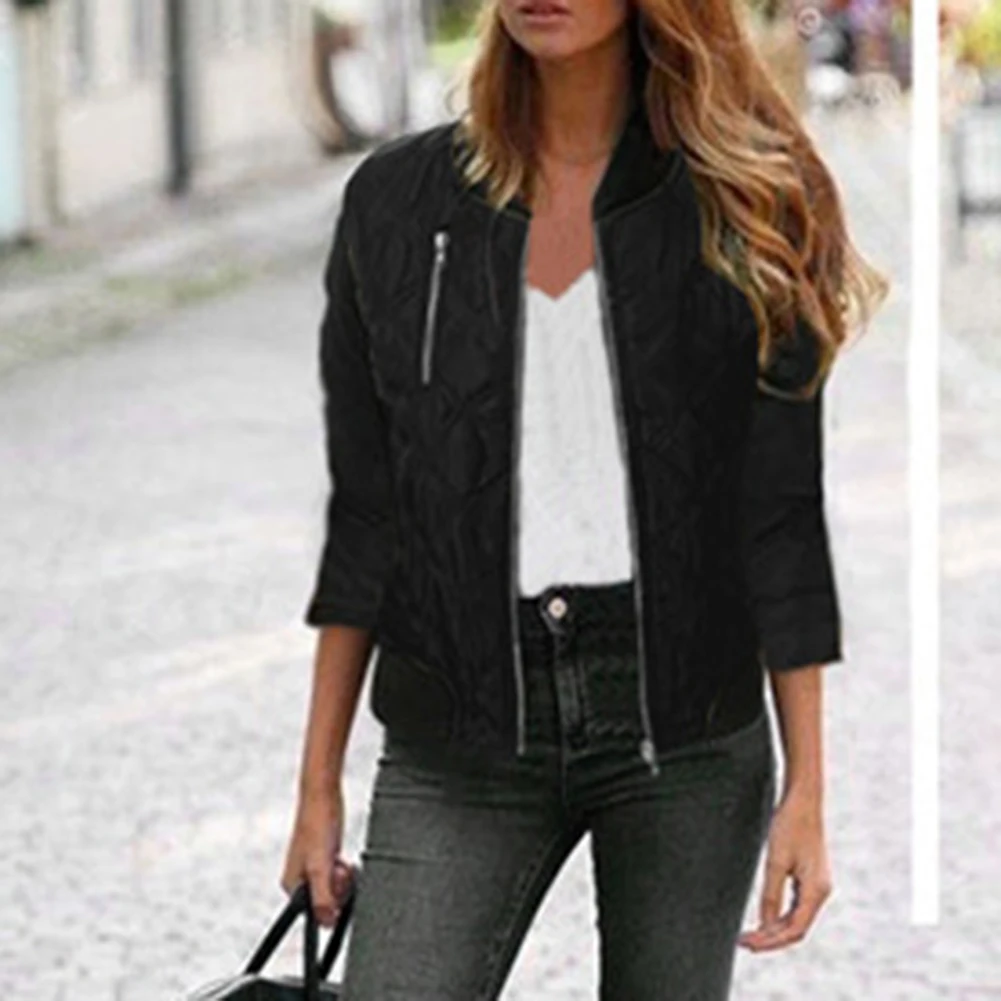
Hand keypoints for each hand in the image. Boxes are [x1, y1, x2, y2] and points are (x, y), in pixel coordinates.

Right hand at [280, 781, 355, 927]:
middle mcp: (302, 881)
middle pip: (328, 903)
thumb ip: (323, 897)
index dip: (330, 907)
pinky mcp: (326, 861)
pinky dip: (346, 872)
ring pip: (336, 891)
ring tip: (339, 860)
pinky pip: (340, 878)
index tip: (337, 887)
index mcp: (292, 885)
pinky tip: (344, 860)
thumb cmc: (317, 825)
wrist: (323, 796)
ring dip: (343, 880)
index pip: (313, 915)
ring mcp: (314, 871)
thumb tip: (327, 923)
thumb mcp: (321, 866)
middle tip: (338, 868)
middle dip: (339, 889)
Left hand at [738, 784, 832, 949]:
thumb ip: (771, 894)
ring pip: (796, 918)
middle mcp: (821, 892)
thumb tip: (765, 924)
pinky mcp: (810, 877)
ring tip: (750, 935)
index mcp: (816, 891)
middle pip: (796, 928)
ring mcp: (816, 885)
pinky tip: (763, 917)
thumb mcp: (776, 860)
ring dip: (774, 928)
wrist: (803, 800)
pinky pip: (796, 905)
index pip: (795, 930)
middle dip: (770, 938)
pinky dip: (779, 915)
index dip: (771, 941)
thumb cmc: (790, 825)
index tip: (748, 944)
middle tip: (743, 942)